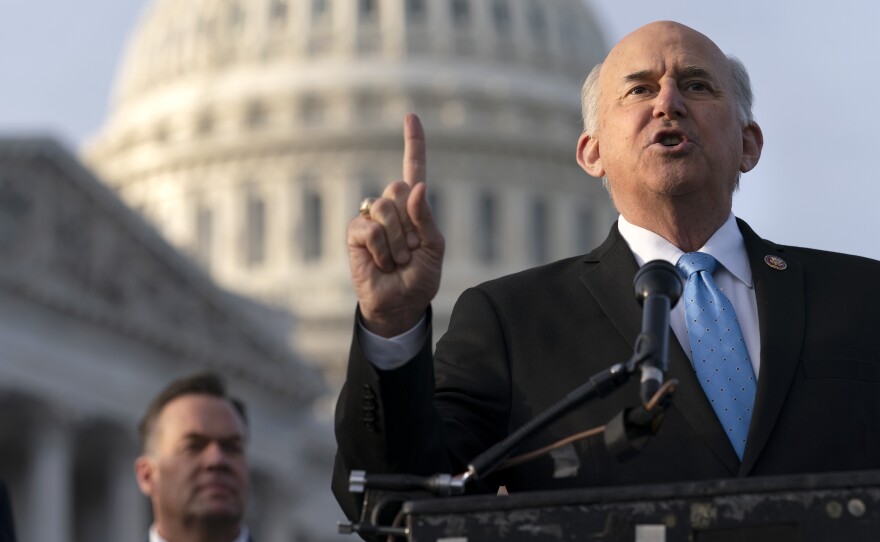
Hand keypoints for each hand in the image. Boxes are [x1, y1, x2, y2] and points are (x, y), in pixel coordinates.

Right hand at [347, 114, 444, 336]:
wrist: (401, 304)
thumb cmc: (420, 276)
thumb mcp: (435, 247)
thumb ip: (427, 217)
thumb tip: (417, 187)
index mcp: (415, 207)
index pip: (414, 168)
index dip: (413, 143)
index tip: (410, 116)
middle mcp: (392, 208)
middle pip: (399, 189)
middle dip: (410, 223)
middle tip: (412, 250)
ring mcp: (371, 219)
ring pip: (384, 207)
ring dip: (398, 240)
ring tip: (398, 260)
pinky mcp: (355, 233)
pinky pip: (369, 228)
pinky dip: (381, 249)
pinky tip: (382, 262)